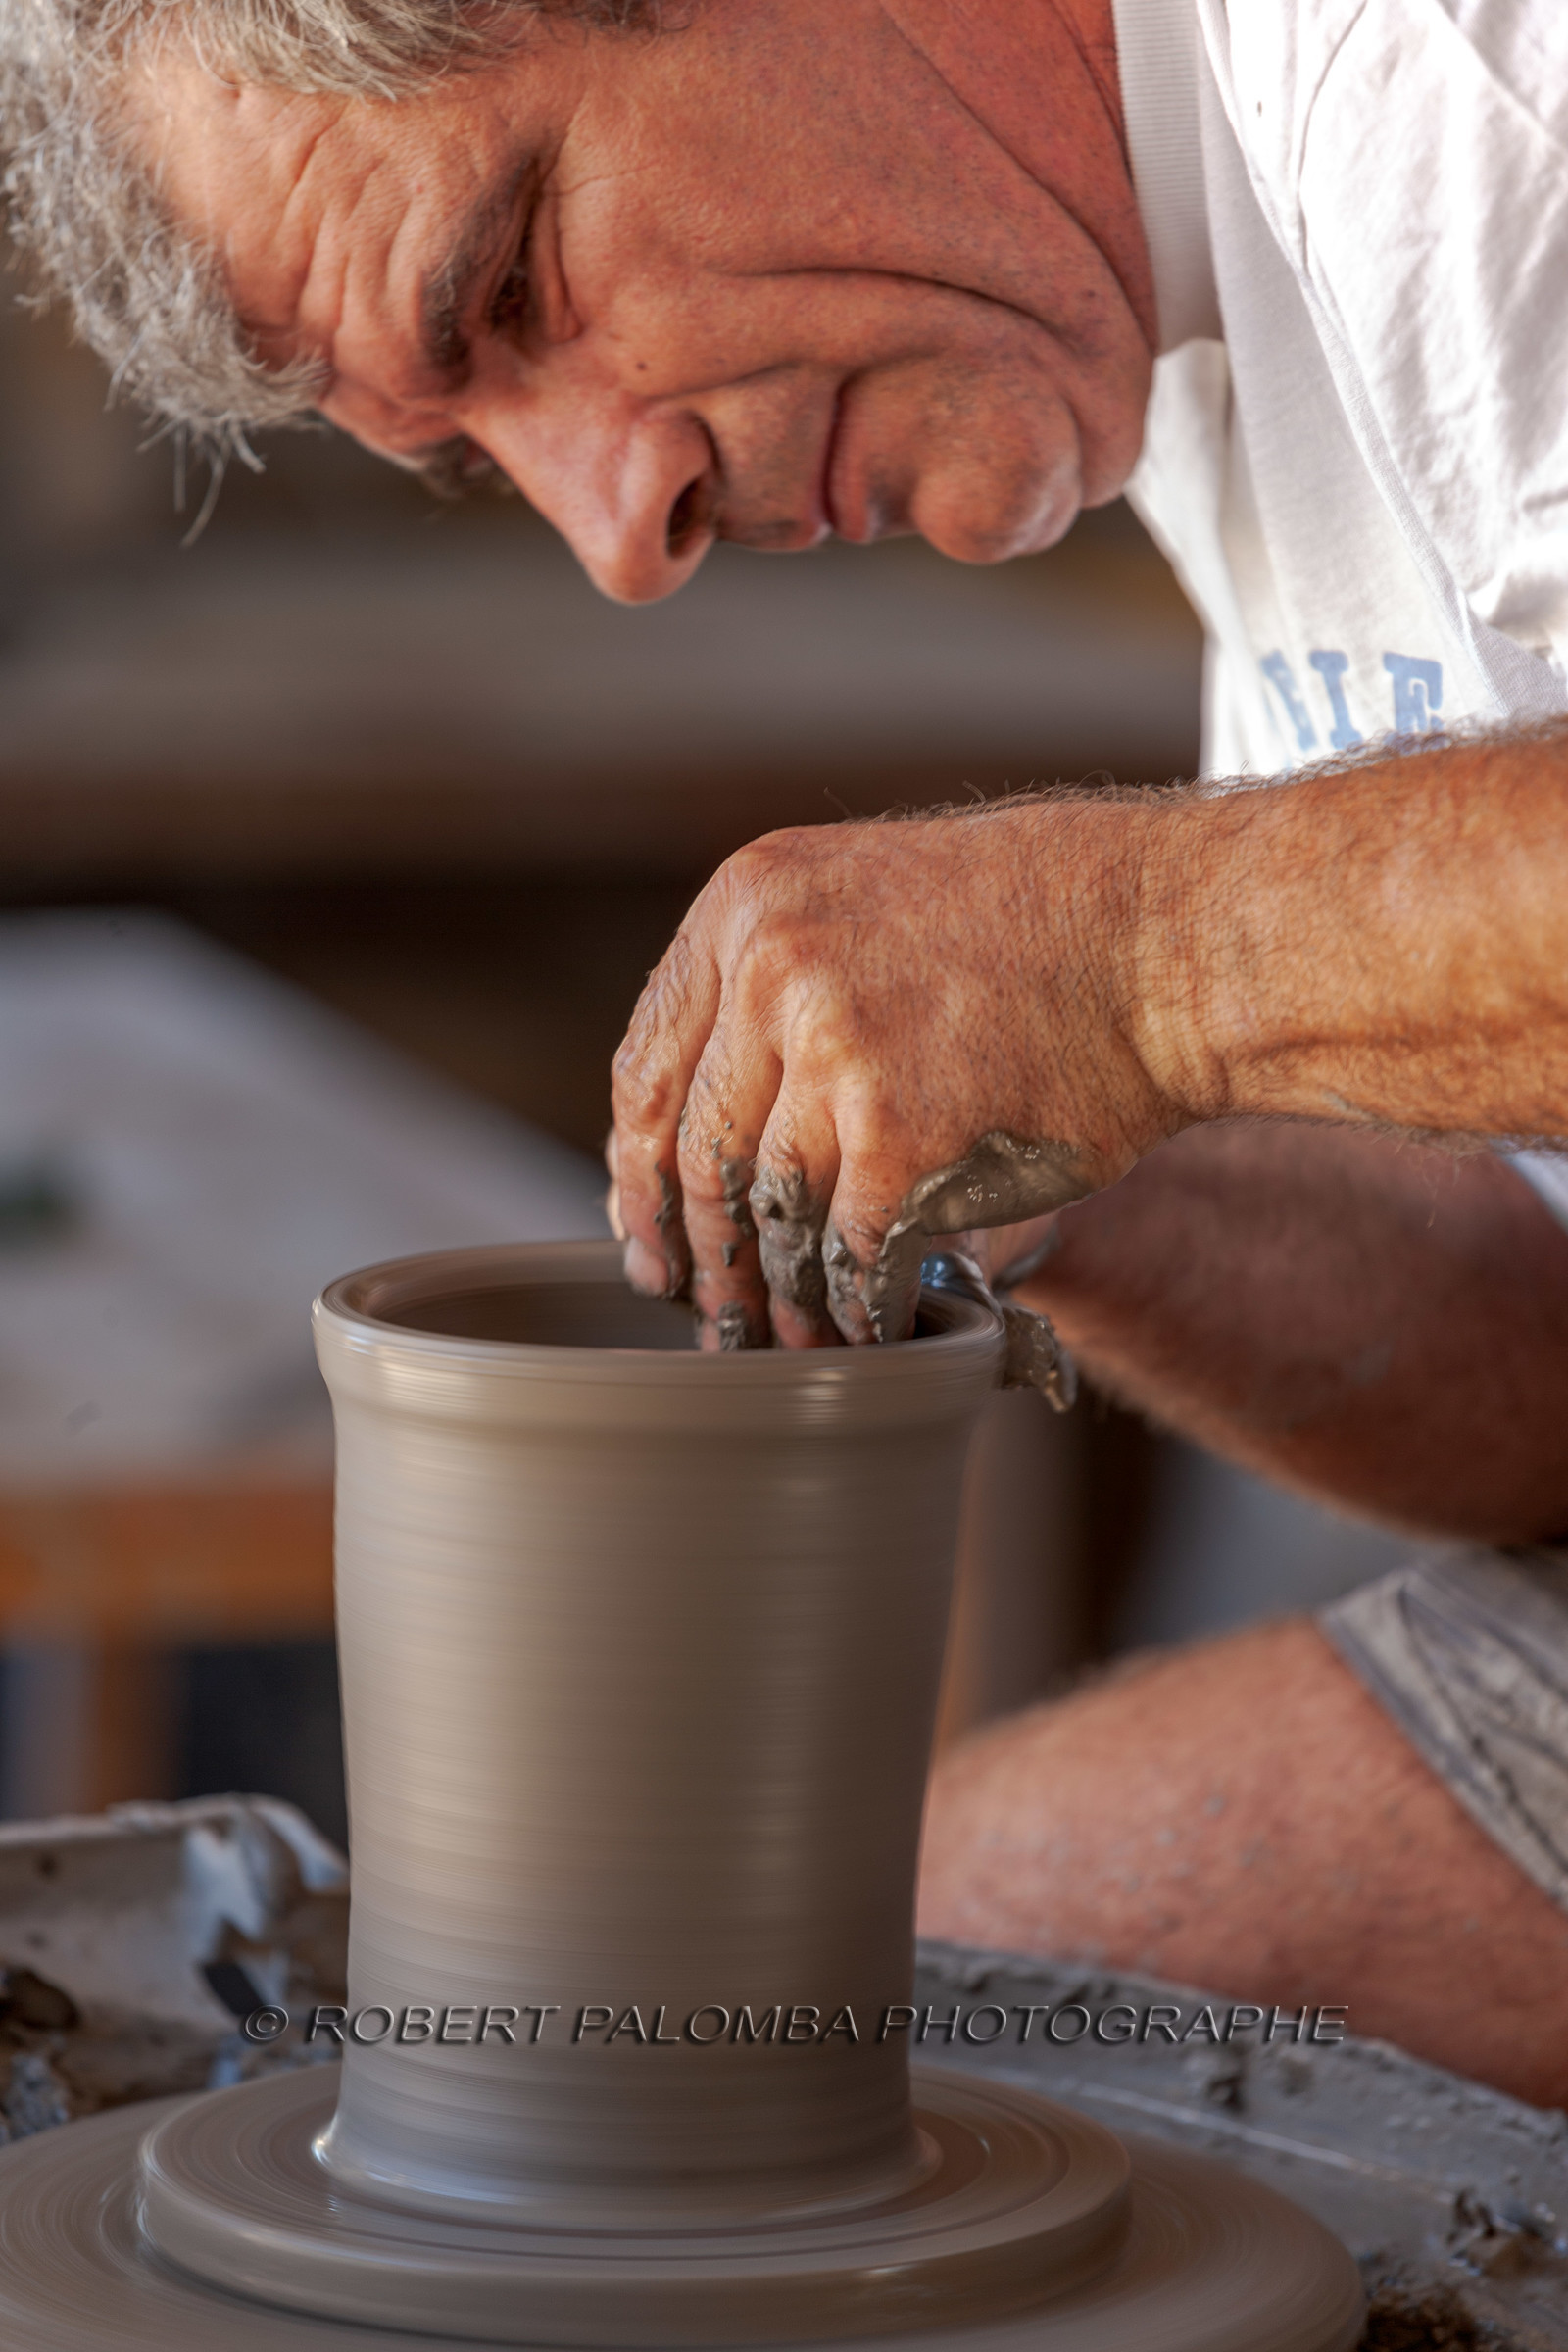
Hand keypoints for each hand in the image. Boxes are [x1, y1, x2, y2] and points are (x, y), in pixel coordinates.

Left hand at [608, 800, 1185, 1347]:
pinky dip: (858, 1302)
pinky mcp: (904, 1137)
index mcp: (746, 903)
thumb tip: (701, 1129)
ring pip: (773, 1213)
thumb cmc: (1038, 926)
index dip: (638, 1175)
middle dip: (706, 1256)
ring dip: (781, 1294)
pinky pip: (852, 1250)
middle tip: (713, 1314)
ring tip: (793, 1335)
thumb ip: (774, 986)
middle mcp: (772, 969)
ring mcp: (835, 1053)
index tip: (648, 1236)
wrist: (1166, 939)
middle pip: (700, 1154)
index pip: (648, 1069)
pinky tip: (871, 1322)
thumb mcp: (865, 901)